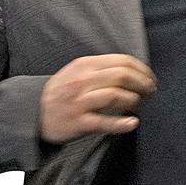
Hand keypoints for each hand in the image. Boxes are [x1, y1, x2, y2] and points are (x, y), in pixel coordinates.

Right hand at [39, 53, 157, 144]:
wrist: (34, 112)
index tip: (150, 77)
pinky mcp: (79, 123)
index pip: (122, 61)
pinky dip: (122, 123)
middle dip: (143, 83)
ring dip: (134, 100)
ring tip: (140, 103)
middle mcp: (83, 81)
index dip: (142, 69)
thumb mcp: (77, 70)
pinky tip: (133, 123)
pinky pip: (104, 122)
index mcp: (85, 65)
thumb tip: (132, 70)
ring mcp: (80, 102)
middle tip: (151, 91)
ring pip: (115, 95)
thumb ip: (101, 68)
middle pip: (122, 76)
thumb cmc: (61, 91)